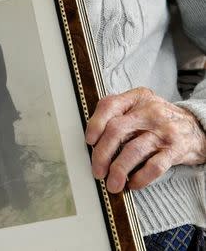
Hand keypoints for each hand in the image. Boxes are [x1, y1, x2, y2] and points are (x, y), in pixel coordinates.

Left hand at [86, 87, 205, 193]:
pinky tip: (133, 184)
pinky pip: (154, 167)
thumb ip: (117, 117)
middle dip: (101, 154)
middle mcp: (149, 111)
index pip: (109, 105)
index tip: (89, 141)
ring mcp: (163, 130)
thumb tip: (93, 143)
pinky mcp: (175, 149)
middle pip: (116, 130)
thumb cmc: (158, 121)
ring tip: (112, 184)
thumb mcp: (139, 108)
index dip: (95, 124)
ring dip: (118, 171)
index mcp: (136, 99)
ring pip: (133, 150)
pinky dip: (140, 178)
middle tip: (97, 171)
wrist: (197, 128)